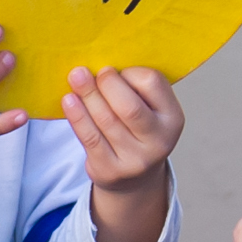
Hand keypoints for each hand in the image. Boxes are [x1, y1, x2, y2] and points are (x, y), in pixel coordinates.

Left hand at [63, 66, 182, 188]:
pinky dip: (77, 116)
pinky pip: (90, 138)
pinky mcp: (110, 170)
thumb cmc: (138, 130)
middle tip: (87, 71)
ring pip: (106, 121)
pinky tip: (69, 100)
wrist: (134, 178)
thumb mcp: (150, 110)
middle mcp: (159, 141)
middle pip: (129, 106)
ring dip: (87, 95)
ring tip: (75, 77)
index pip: (152, 83)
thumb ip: (135, 90)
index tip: (116, 72)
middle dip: (105, 84)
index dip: (130, 72)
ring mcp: (136, 160)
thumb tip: (101, 64)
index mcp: (173, 118)